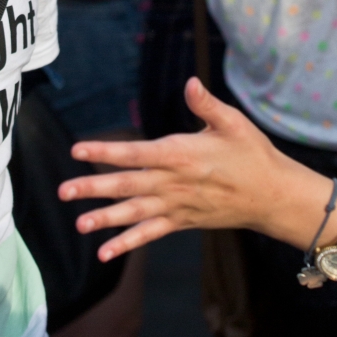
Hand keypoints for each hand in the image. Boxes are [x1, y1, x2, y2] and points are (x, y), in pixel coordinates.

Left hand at [60, 77, 318, 259]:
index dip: (105, 152)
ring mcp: (176, 206)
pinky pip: (150, 235)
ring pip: (134, 213)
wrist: (272, 195)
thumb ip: (206, 105)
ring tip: (78, 224)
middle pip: (126, 185)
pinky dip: (128, 244)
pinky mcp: (182, 222)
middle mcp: (174, 183)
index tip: (78, 150)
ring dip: (105, 218)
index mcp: (181, 154)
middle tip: (63, 191)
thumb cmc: (252, 154)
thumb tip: (190, 83)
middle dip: (93, 188)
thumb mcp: (233, 123)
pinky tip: (105, 253)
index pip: (135, 153)